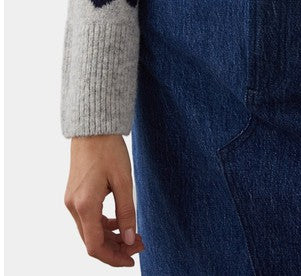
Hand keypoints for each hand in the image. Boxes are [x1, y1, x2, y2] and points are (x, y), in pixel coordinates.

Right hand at [64, 134, 144, 266]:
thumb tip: (130, 239)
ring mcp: (72, 201)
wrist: (93, 128)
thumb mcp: (124, 180)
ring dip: (111, 237)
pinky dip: (104, 225)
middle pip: (92, 241)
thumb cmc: (108, 150)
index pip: (95, 246)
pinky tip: (120, 221)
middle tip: (139, 244)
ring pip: (90, 231)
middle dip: (116, 248)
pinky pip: (88, 219)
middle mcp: (73, 207)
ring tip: (133, 234)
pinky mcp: (75, 195)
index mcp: (85, 205)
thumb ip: (127, 212)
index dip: (113, 258)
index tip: (132, 260)